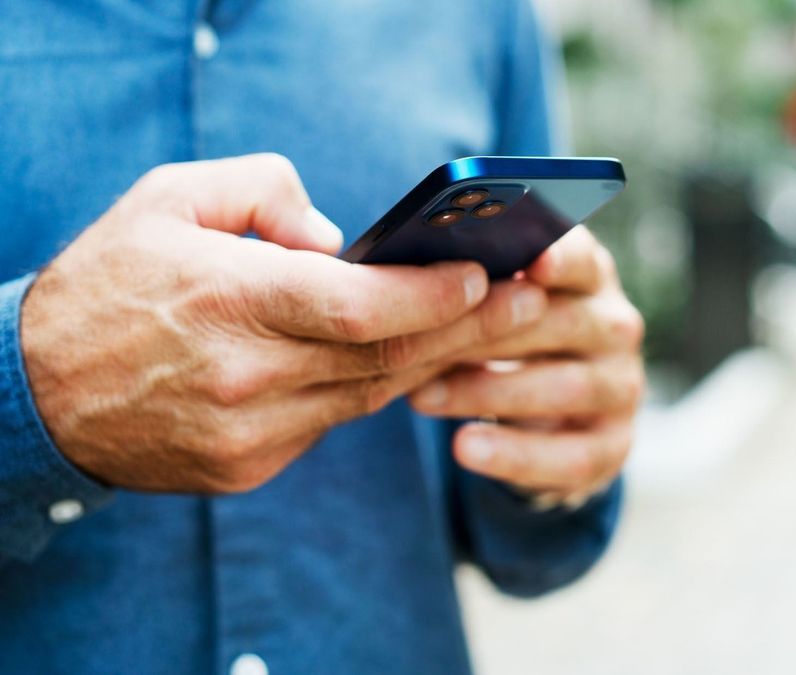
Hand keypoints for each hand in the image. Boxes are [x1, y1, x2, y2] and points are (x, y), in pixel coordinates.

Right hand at [22, 154, 546, 493]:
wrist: (35, 393)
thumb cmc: (109, 283)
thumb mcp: (169, 199)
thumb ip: (263, 192)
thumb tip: (339, 239)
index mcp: (227, 300)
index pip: (358, 307)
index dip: (432, 296)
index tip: (486, 276)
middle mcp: (245, 376)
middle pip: (384, 358)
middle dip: (468, 330)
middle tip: (530, 302)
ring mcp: (249, 433)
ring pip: (368, 396)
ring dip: (433, 362)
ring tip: (487, 328)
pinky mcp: (247, 467)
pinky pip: (330, 424)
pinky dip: (369, 389)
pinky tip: (407, 362)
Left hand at [410, 227, 644, 505]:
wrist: (541, 422)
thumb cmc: (503, 341)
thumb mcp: (493, 307)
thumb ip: (474, 286)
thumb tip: (416, 274)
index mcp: (589, 278)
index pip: (582, 260)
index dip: (560, 259)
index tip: (530, 263)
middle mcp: (616, 327)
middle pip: (565, 322)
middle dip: (490, 333)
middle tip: (420, 341)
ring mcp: (621, 387)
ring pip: (567, 388)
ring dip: (488, 393)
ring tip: (422, 398)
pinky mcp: (614, 444)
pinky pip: (572, 455)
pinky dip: (515, 454)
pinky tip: (465, 447)